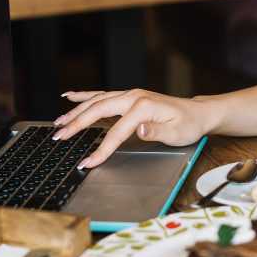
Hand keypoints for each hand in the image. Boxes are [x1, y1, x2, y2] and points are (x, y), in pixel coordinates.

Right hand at [53, 89, 213, 168]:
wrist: (197, 113)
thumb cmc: (188, 124)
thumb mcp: (177, 133)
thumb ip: (156, 133)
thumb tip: (139, 131)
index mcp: (143, 106)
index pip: (115, 132)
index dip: (101, 149)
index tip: (88, 162)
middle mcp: (134, 97)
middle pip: (98, 110)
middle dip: (76, 124)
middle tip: (59, 136)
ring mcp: (130, 95)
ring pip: (96, 101)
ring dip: (76, 111)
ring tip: (58, 121)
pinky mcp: (129, 97)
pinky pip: (102, 95)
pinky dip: (84, 95)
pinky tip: (70, 96)